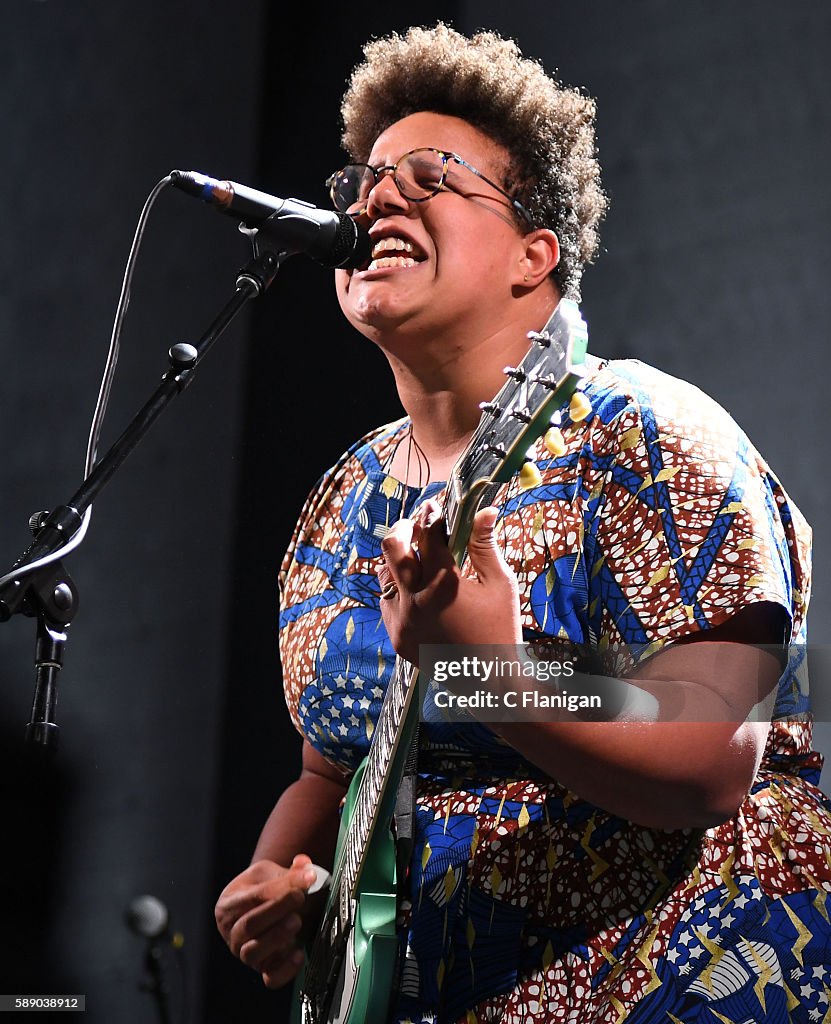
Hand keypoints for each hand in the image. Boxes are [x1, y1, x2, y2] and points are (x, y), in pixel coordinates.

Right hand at [215, 854, 319, 988]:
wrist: (262, 907)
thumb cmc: (263, 890)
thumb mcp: (269, 873)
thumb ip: (289, 870)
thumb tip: (305, 865)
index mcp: (229, 904)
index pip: (253, 897)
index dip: (280, 888)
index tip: (306, 879)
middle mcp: (232, 932)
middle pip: (249, 926)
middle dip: (277, 911)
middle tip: (299, 898)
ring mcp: (244, 953)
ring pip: (253, 953)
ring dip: (277, 937)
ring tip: (297, 921)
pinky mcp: (262, 970)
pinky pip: (270, 978)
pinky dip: (285, 970)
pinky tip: (299, 954)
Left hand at [378, 500, 521, 662]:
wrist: (490, 682)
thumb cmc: (501, 629)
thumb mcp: (500, 584)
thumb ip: (486, 545)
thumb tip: (485, 509)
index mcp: (444, 583)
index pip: (429, 534)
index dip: (432, 515)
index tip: (436, 508)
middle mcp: (416, 600)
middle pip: (392, 547)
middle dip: (404, 529)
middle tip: (416, 525)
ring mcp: (402, 620)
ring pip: (384, 575)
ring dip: (398, 562)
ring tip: (418, 559)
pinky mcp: (396, 636)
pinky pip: (387, 603)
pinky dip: (399, 591)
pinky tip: (418, 592)